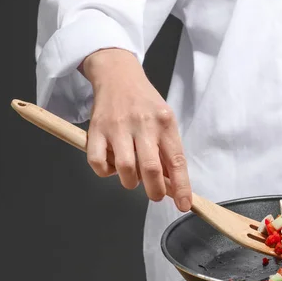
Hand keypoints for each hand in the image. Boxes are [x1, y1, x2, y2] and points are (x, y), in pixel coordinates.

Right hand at [80, 48, 191, 211]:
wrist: (118, 75)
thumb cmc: (145, 103)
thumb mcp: (165, 121)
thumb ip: (168, 151)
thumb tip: (173, 185)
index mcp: (165, 123)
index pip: (177, 161)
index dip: (182, 187)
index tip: (185, 205)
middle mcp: (143, 124)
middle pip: (150, 169)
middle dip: (155, 191)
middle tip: (156, 195)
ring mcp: (118, 127)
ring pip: (125, 169)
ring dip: (130, 182)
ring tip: (132, 176)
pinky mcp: (96, 130)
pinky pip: (98, 163)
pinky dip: (106, 172)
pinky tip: (112, 164)